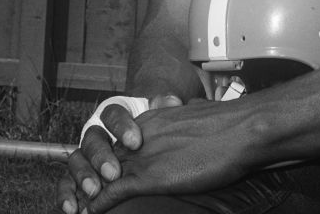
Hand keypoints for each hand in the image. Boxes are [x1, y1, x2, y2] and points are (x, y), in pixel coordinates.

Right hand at [57, 94, 181, 213]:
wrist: (142, 151)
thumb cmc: (152, 135)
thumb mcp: (158, 120)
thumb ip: (164, 108)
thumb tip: (172, 101)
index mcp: (115, 116)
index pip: (112, 114)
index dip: (121, 127)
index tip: (135, 142)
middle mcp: (97, 134)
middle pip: (92, 138)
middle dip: (101, 156)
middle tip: (113, 173)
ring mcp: (85, 155)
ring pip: (76, 160)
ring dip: (83, 175)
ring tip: (93, 191)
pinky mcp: (78, 176)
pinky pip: (66, 183)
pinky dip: (66, 194)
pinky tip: (72, 207)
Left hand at [83, 98, 254, 213]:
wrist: (242, 129)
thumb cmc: (230, 125)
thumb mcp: (198, 115)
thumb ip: (185, 119)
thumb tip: (189, 114)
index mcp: (152, 120)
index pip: (115, 137)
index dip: (102, 154)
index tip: (102, 170)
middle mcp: (140, 134)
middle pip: (98, 152)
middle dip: (85, 172)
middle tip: (79, 190)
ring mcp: (142, 155)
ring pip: (98, 174)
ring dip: (85, 191)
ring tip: (77, 205)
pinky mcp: (148, 176)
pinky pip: (110, 192)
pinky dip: (96, 205)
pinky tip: (88, 213)